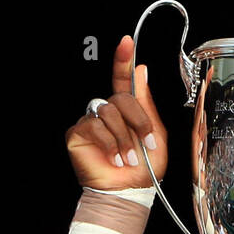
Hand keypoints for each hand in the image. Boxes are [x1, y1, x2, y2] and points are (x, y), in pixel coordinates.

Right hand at [66, 35, 167, 190]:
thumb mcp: (155, 136)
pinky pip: (94, 126)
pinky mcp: (77, 133)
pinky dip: (109, 143)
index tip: (127, 42)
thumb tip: (141, 71)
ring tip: (129, 158)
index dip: (123, 61)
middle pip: (121, 97)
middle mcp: (108, 113)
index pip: (123, 80)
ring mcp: (91, 121)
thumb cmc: (144, 170)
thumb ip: (147, 105)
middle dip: (138, 121)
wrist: (128, 191)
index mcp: (127, 111)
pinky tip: (114, 158)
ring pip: (109, 112)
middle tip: (145, 143)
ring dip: (124, 137)